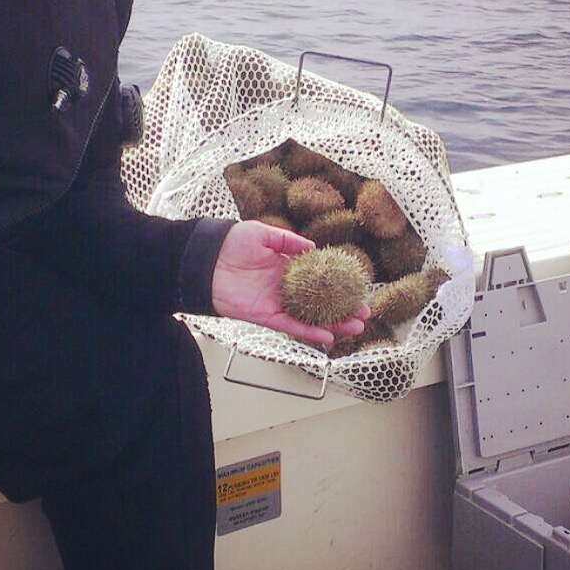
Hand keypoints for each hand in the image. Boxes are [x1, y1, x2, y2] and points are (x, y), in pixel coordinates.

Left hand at [211, 220, 368, 345]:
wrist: (204, 259)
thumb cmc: (230, 242)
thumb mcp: (263, 233)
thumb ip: (288, 241)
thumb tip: (314, 248)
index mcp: (285, 266)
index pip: (318, 277)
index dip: (338, 282)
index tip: (358, 286)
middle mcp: (284, 287)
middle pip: (320, 300)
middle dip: (344, 307)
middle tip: (365, 312)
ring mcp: (277, 303)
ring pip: (311, 317)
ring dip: (334, 323)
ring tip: (356, 327)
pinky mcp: (266, 316)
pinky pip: (292, 326)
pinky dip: (310, 332)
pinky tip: (329, 336)